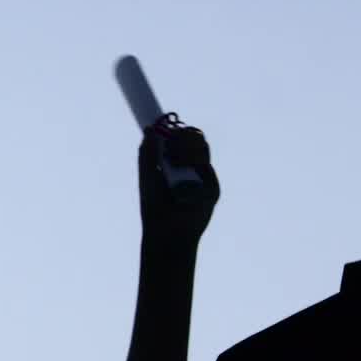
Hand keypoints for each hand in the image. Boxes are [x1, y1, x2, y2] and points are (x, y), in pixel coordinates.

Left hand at [138, 125, 217, 246]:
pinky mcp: (213, 189)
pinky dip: (190, 172)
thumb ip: (148, 153)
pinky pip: (205, 170)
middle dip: (183, 137)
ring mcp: (205, 177)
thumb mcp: (147, 176)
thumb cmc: (154, 206)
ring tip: (171, 163)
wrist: (164, 230)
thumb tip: (150, 129)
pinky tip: (179, 187)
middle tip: (169, 147)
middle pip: (197, 139)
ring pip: (202, 150)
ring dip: (185, 151)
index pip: (185, 138)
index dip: (179, 131)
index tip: (168, 131)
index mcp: (178, 161)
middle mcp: (194, 167)